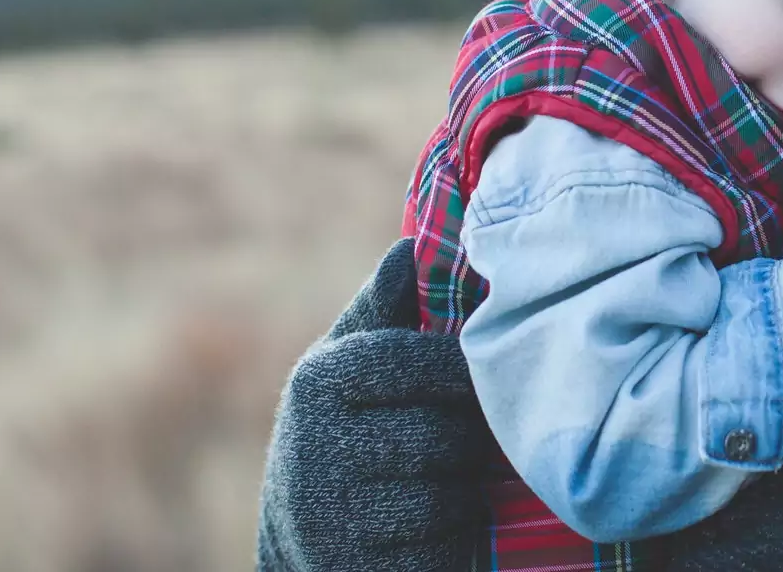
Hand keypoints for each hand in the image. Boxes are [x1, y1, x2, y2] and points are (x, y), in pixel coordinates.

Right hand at [256, 237, 488, 571]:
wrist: (302, 535)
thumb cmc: (346, 431)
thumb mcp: (350, 365)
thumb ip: (385, 309)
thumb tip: (412, 243)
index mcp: (320, 381)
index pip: (422, 362)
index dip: (464, 373)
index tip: (480, 379)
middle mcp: (315, 448)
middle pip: (448, 437)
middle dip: (469, 444)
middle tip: (468, 443)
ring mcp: (331, 518)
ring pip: (451, 497)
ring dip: (464, 494)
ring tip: (446, 485)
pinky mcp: (354, 568)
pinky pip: (442, 548)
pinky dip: (450, 541)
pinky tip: (432, 529)